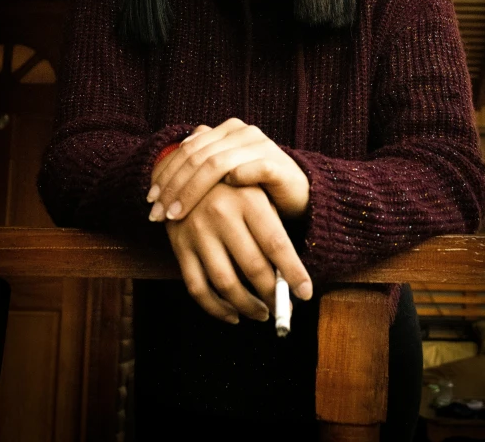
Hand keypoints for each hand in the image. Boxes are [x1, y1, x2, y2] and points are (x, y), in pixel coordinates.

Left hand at [148, 118, 309, 220]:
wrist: (298, 195)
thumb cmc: (254, 189)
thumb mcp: (222, 178)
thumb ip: (197, 169)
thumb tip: (156, 178)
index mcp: (226, 131)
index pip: (188, 148)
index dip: (165, 173)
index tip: (149, 200)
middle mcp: (242, 133)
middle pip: (197, 156)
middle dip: (172, 186)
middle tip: (157, 213)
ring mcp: (261, 146)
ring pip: (217, 163)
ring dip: (191, 191)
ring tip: (176, 215)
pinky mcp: (279, 164)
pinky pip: (255, 168)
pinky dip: (236, 180)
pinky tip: (219, 202)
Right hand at [165, 182, 312, 322]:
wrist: (187, 169)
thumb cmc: (234, 187)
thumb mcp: (257, 192)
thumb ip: (272, 228)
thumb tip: (288, 277)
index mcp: (248, 198)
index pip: (276, 243)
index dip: (293, 272)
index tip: (306, 293)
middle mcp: (221, 213)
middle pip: (253, 267)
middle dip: (273, 294)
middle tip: (285, 308)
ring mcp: (197, 230)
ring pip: (225, 283)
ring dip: (248, 306)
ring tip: (262, 313)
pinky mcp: (178, 245)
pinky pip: (196, 287)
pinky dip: (216, 309)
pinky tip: (232, 314)